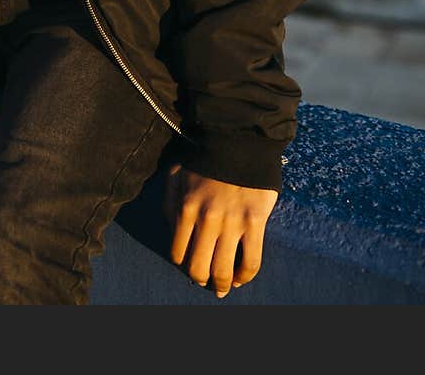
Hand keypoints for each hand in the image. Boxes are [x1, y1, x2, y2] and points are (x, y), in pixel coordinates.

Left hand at [164, 164, 277, 298]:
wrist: (237, 138)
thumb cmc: (204, 155)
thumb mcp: (175, 174)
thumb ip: (169, 202)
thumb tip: (172, 229)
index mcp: (185, 208)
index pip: (178, 253)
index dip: (182, 264)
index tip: (189, 264)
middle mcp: (206, 220)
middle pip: (199, 267)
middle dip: (201, 279)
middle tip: (206, 282)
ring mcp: (232, 223)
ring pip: (224, 270)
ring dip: (223, 284)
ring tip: (224, 287)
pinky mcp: (255, 222)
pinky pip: (251, 260)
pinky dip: (246, 276)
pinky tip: (242, 277)